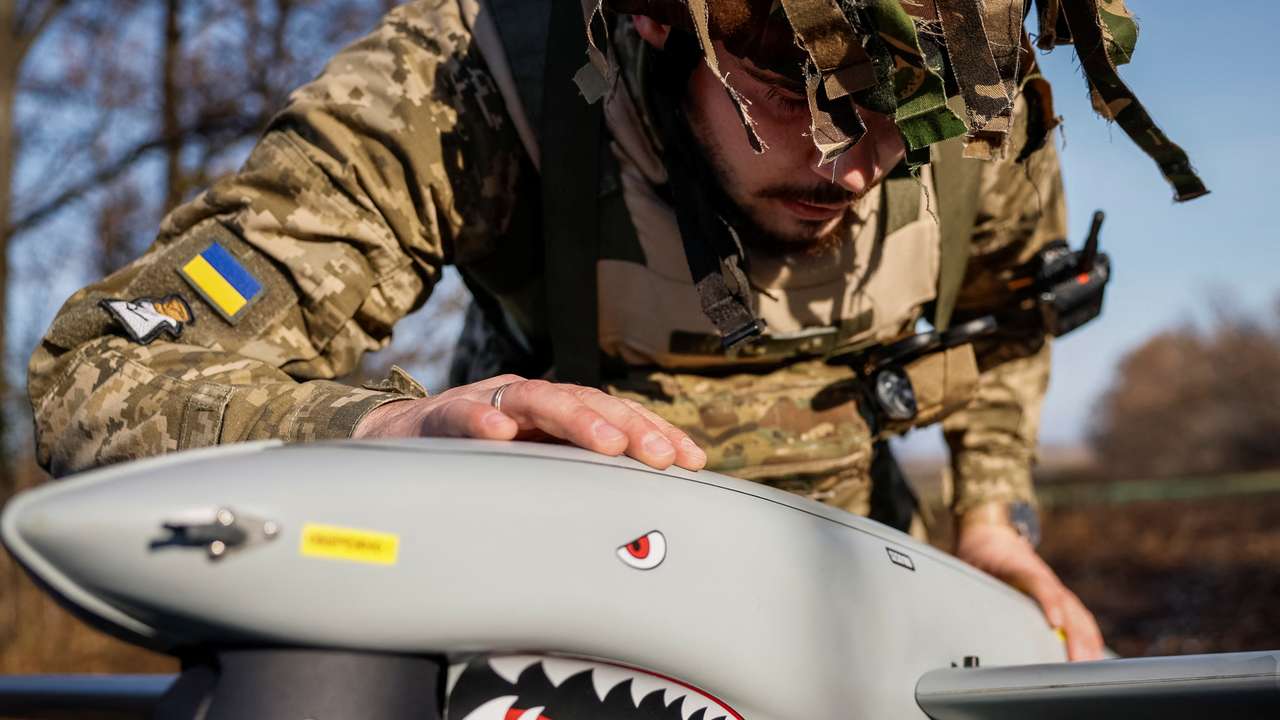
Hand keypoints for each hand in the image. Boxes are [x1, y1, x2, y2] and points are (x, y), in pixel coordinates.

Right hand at [353, 374, 706, 470]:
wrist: (400, 443)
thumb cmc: (478, 461)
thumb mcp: (536, 471)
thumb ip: (578, 483)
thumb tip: (643, 520)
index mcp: (560, 415)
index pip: (618, 416)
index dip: (656, 434)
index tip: (693, 461)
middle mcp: (532, 402)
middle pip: (589, 402)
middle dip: (630, 428)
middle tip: (658, 457)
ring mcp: (490, 401)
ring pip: (538, 399)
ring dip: (576, 419)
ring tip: (607, 443)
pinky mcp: (443, 414)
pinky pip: (463, 412)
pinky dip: (482, 419)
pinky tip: (501, 433)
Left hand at [955, 516, 1104, 660]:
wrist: (991, 533)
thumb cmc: (980, 553)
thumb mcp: (967, 566)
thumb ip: (966, 588)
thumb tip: (954, 617)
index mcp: (1018, 566)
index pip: (1038, 582)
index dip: (1049, 602)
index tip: (1055, 623)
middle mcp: (1043, 577)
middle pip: (1066, 606)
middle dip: (1075, 636)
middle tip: (1076, 664)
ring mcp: (1054, 586)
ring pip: (1077, 614)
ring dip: (1086, 641)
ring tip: (1088, 669)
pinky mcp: (1058, 596)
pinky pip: (1079, 617)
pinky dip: (1089, 637)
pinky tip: (1094, 656)